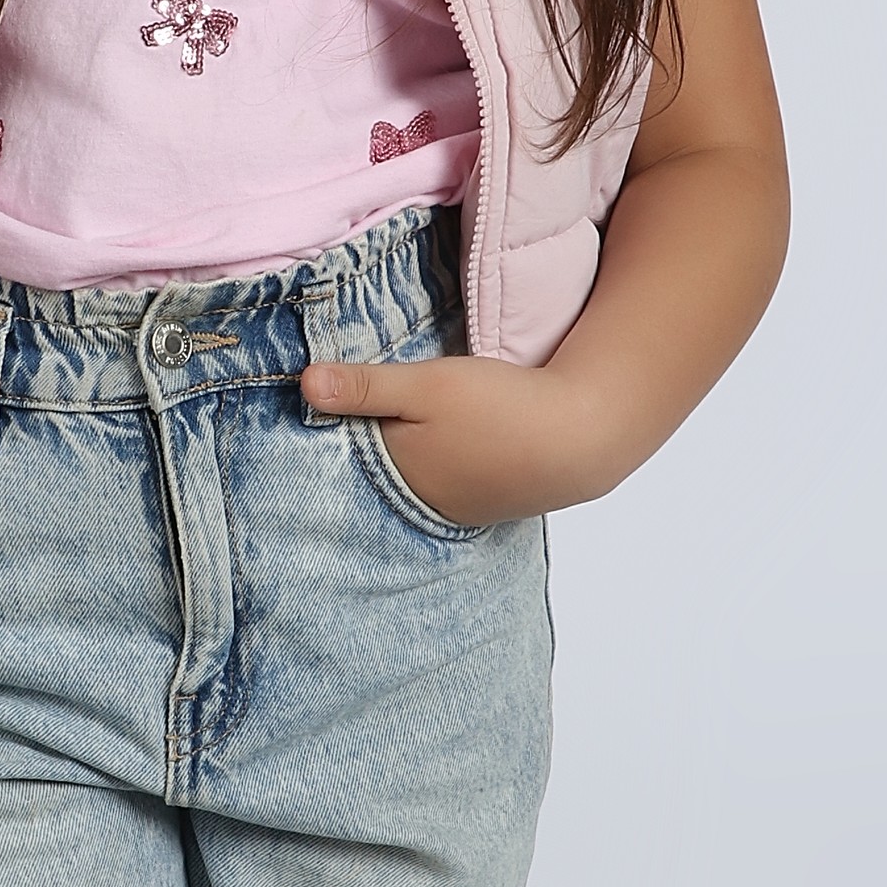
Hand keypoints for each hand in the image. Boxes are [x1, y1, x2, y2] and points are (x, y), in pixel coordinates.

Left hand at [299, 354, 619, 525]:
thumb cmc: (502, 409)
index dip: (338, 417)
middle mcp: (419, 498)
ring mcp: (455, 503)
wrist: (582, 438)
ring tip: (410, 419)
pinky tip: (450, 437)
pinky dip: (441, 457)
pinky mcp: (487, 498)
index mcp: (395, 472)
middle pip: (379, 459)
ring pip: (413, 469)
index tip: (325, 394)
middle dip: (368, 435)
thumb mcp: (427, 386)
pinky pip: (446, 476)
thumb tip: (303, 383)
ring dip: (408, 447)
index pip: (346, 444)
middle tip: (366, 399)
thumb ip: (366, 387)